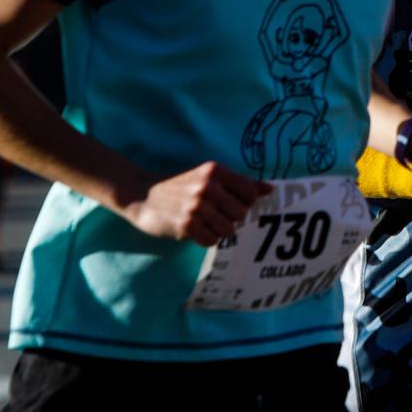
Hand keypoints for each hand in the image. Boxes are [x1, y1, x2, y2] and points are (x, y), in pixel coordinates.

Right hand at [121, 161, 267, 247]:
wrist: (142, 196)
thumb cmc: (180, 187)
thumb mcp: (208, 177)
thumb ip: (240, 183)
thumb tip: (270, 189)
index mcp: (215, 171)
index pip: (250, 192)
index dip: (244, 202)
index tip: (230, 203)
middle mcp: (207, 186)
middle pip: (241, 214)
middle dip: (230, 218)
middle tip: (212, 214)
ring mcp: (197, 206)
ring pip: (228, 230)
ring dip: (217, 230)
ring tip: (202, 222)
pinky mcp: (187, 225)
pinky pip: (212, 241)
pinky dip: (205, 238)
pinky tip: (193, 229)